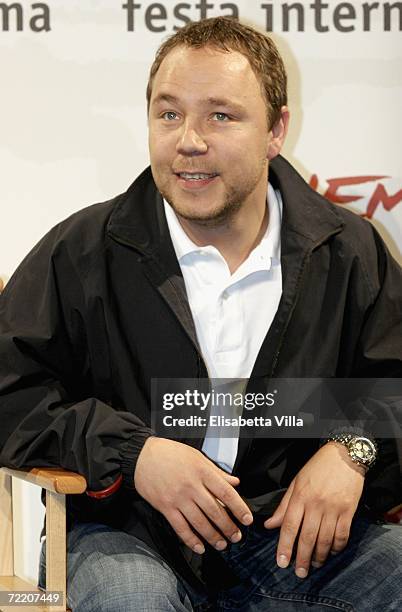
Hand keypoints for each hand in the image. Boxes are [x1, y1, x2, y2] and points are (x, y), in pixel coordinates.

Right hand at [134, 437, 252, 553]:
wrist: (142, 456)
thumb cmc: (170, 453)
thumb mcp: (196, 456)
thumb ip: (217, 471)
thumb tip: (235, 482)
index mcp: (202, 471)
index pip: (226, 493)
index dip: (239, 508)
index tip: (247, 519)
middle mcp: (191, 486)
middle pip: (215, 511)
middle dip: (228, 527)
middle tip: (237, 536)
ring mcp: (178, 498)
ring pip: (199, 523)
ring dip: (213, 536)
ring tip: (222, 544)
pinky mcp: (165, 507)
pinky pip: (180, 528)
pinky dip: (191, 540)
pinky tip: (199, 547)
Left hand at [264, 442, 365, 577]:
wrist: (344, 456)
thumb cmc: (317, 467)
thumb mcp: (296, 482)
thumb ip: (284, 505)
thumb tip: (269, 525)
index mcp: (300, 496)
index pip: (289, 526)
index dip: (285, 546)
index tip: (281, 562)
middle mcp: (316, 504)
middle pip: (307, 537)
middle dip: (301, 558)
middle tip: (298, 573)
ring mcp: (333, 508)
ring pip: (325, 540)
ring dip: (319, 557)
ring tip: (314, 565)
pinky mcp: (348, 511)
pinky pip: (342, 535)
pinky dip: (337, 547)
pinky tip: (332, 552)